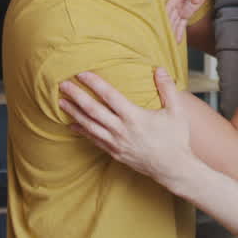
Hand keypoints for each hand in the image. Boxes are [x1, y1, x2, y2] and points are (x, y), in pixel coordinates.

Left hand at [59, 67, 192, 188]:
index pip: (109, 95)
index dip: (94, 83)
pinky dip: (82, 131)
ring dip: (74, 113)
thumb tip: (159, 68)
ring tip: (61, 102)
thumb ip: (167, 88)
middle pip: (93, 110)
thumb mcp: (176, 112)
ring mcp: (116, 143)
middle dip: (76, 96)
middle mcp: (121, 130)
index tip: (82, 73)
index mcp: (134, 117)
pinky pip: (94, 140)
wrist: (173, 169)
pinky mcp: (114, 152)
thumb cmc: (176, 139)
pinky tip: (72, 124)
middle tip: (63, 85)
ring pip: (89, 125)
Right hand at [165, 0, 209, 41]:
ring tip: (169, 43)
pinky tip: (177, 40)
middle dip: (166, 28)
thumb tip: (194, 2)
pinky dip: (179, 31)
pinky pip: (182, 23)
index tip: (161, 26)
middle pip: (169, 18)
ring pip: (175, 22)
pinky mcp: (187, 12)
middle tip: (162, 39)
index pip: (168, 8)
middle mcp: (177, 4)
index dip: (164, 17)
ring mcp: (182, 9)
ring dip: (172, 32)